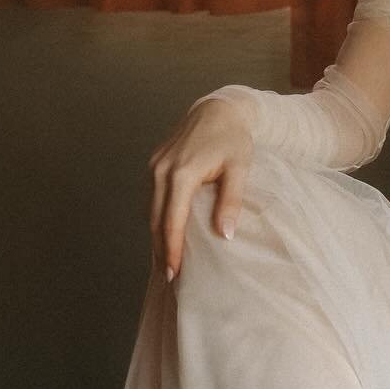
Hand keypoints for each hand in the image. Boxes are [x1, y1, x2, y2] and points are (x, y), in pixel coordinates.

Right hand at [147, 95, 254, 278]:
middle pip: (155, 220)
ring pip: (149, 211)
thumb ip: (230, 201)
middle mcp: (161, 171)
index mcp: (181, 174)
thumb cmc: (233, 140)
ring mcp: (154, 167)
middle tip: (168, 278)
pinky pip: (151, 199)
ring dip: (155, 237)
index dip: (171, 249)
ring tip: (164, 262)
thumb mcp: (239, 169)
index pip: (172, 221)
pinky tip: (163, 235)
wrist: (218, 110)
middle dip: (160, 250)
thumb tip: (225, 236)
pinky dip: (155, 219)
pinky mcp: (154, 165)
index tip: (174, 273)